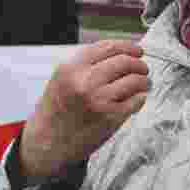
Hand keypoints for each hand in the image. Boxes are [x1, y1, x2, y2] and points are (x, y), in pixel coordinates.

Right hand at [20, 40, 148, 179]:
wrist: (47, 142)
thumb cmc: (55, 111)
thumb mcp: (62, 79)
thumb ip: (86, 65)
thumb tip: (119, 54)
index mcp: (72, 68)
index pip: (108, 47)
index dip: (127, 47)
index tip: (137, 51)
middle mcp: (85, 81)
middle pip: (125, 62)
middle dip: (139, 64)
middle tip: (143, 69)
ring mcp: (99, 99)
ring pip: (135, 80)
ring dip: (143, 81)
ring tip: (142, 84)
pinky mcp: (111, 117)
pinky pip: (136, 100)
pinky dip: (140, 98)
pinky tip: (136, 99)